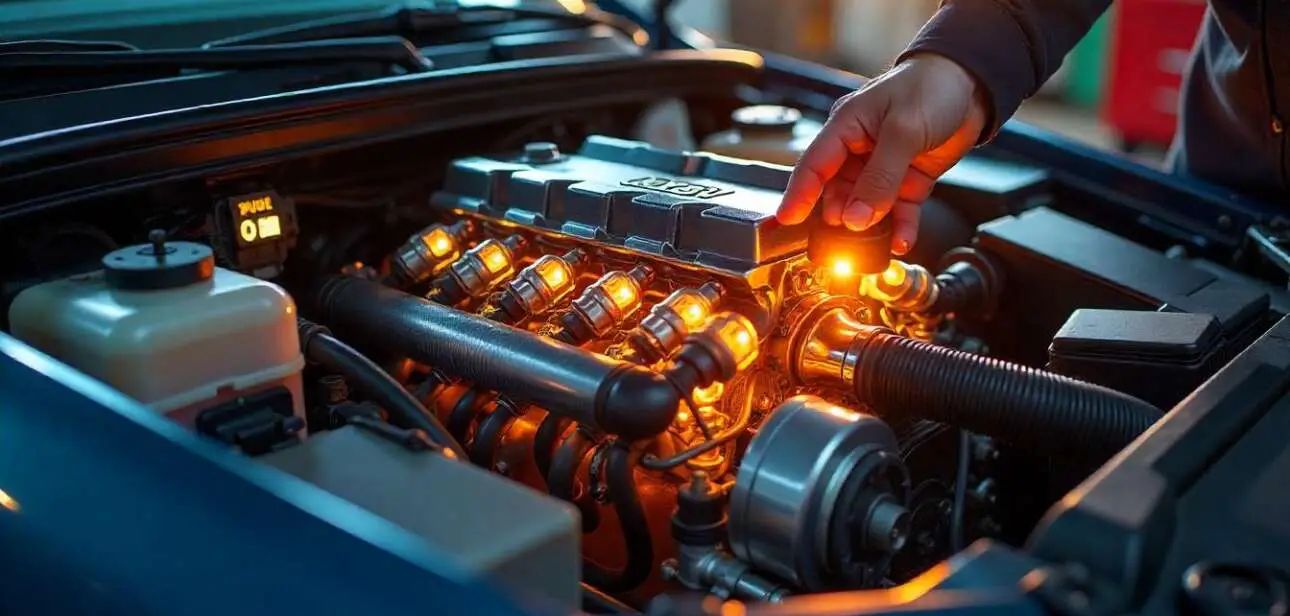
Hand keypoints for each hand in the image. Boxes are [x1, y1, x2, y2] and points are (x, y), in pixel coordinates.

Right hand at [776, 53, 988, 254]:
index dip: (798, 194)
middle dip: (839, 218)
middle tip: (841, 243)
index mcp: (847, 126)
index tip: (787, 220)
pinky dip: (898, 227)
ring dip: (869, 227)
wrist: (973, 83)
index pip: (814, 165)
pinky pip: (897, 210)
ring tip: (871, 246)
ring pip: (866, 206)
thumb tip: (856, 217)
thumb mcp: (903, 130)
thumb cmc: (932, 86)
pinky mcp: (907, 179)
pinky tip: (899, 240)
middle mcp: (860, 148)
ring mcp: (883, 166)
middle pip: (837, 192)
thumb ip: (880, 177)